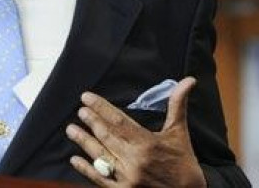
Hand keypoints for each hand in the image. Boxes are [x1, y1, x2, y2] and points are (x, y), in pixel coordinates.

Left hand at [65, 77, 205, 186]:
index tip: (86, 98)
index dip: (100, 107)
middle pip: (106, 136)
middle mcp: (135, 160)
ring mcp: (128, 178)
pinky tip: (75, 159)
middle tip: (80, 111)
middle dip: (91, 121)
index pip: (118, 120)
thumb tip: (188, 80)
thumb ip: (177, 105)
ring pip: (100, 155)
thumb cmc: (184, 164)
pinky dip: (86, 169)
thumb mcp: (179, 133)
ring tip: (71, 129)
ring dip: (84, 141)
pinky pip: (100, 179)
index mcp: (147, 143)